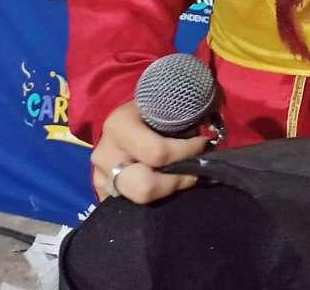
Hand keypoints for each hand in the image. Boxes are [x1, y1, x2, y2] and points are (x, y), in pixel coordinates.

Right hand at [90, 101, 209, 203]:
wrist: (126, 116)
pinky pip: (129, 205)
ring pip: (137, 200)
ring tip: (180, 178)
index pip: (158, 153)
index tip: (204, 144)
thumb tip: (209, 141)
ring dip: (165, 191)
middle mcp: (105, 154)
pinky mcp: (102, 191)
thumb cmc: (152, 107)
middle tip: (193, 173)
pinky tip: (164, 185)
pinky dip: (152, 198)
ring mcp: (100, 176)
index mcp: (120, 126)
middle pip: (144, 187)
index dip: (187, 153)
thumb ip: (184, 119)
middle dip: (176, 182)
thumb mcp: (165, 104)